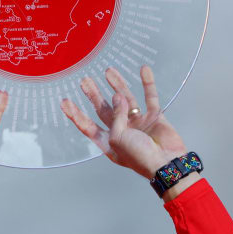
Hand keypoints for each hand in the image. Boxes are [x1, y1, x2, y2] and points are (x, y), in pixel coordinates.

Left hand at [60, 65, 188, 179]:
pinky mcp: (155, 117)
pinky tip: (143, 70)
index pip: (88, 126)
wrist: (167, 163)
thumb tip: (117, 96)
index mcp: (109, 142)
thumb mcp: (118, 138)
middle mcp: (122, 131)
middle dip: (94, 95)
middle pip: (104, 110)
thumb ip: (115, 116)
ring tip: (108, 71)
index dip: (77, 115)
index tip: (65, 102)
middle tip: (85, 81)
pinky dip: (148, 83)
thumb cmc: (140, 157)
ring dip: (118, 85)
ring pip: (126, 100)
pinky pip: (150, 97)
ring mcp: (138, 123)